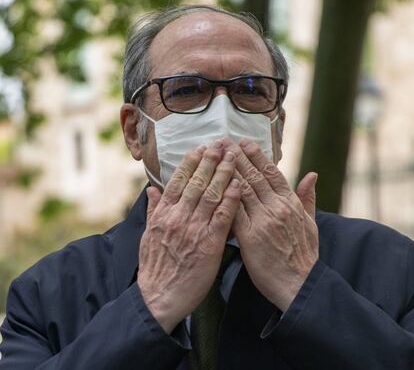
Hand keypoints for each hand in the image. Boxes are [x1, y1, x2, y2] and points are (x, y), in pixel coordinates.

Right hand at [137, 140, 240, 333]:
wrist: (159, 298)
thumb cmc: (155, 267)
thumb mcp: (147, 235)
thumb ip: (152, 210)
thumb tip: (151, 189)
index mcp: (163, 213)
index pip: (178, 181)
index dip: (191, 163)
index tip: (200, 148)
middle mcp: (178, 217)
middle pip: (197, 182)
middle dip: (210, 161)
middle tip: (221, 143)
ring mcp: (194, 229)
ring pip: (211, 194)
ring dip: (223, 173)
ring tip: (233, 156)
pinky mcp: (209, 244)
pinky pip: (222, 217)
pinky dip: (230, 199)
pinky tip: (239, 185)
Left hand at [223, 138, 318, 311]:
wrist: (299, 284)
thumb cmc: (304, 254)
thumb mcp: (312, 223)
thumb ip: (308, 197)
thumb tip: (312, 174)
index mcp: (290, 202)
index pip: (271, 172)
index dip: (257, 155)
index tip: (244, 142)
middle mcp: (276, 207)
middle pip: (253, 176)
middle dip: (236, 156)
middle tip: (223, 141)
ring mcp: (263, 220)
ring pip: (242, 189)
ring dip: (226, 170)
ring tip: (215, 155)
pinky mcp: (250, 236)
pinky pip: (233, 211)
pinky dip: (223, 196)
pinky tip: (212, 185)